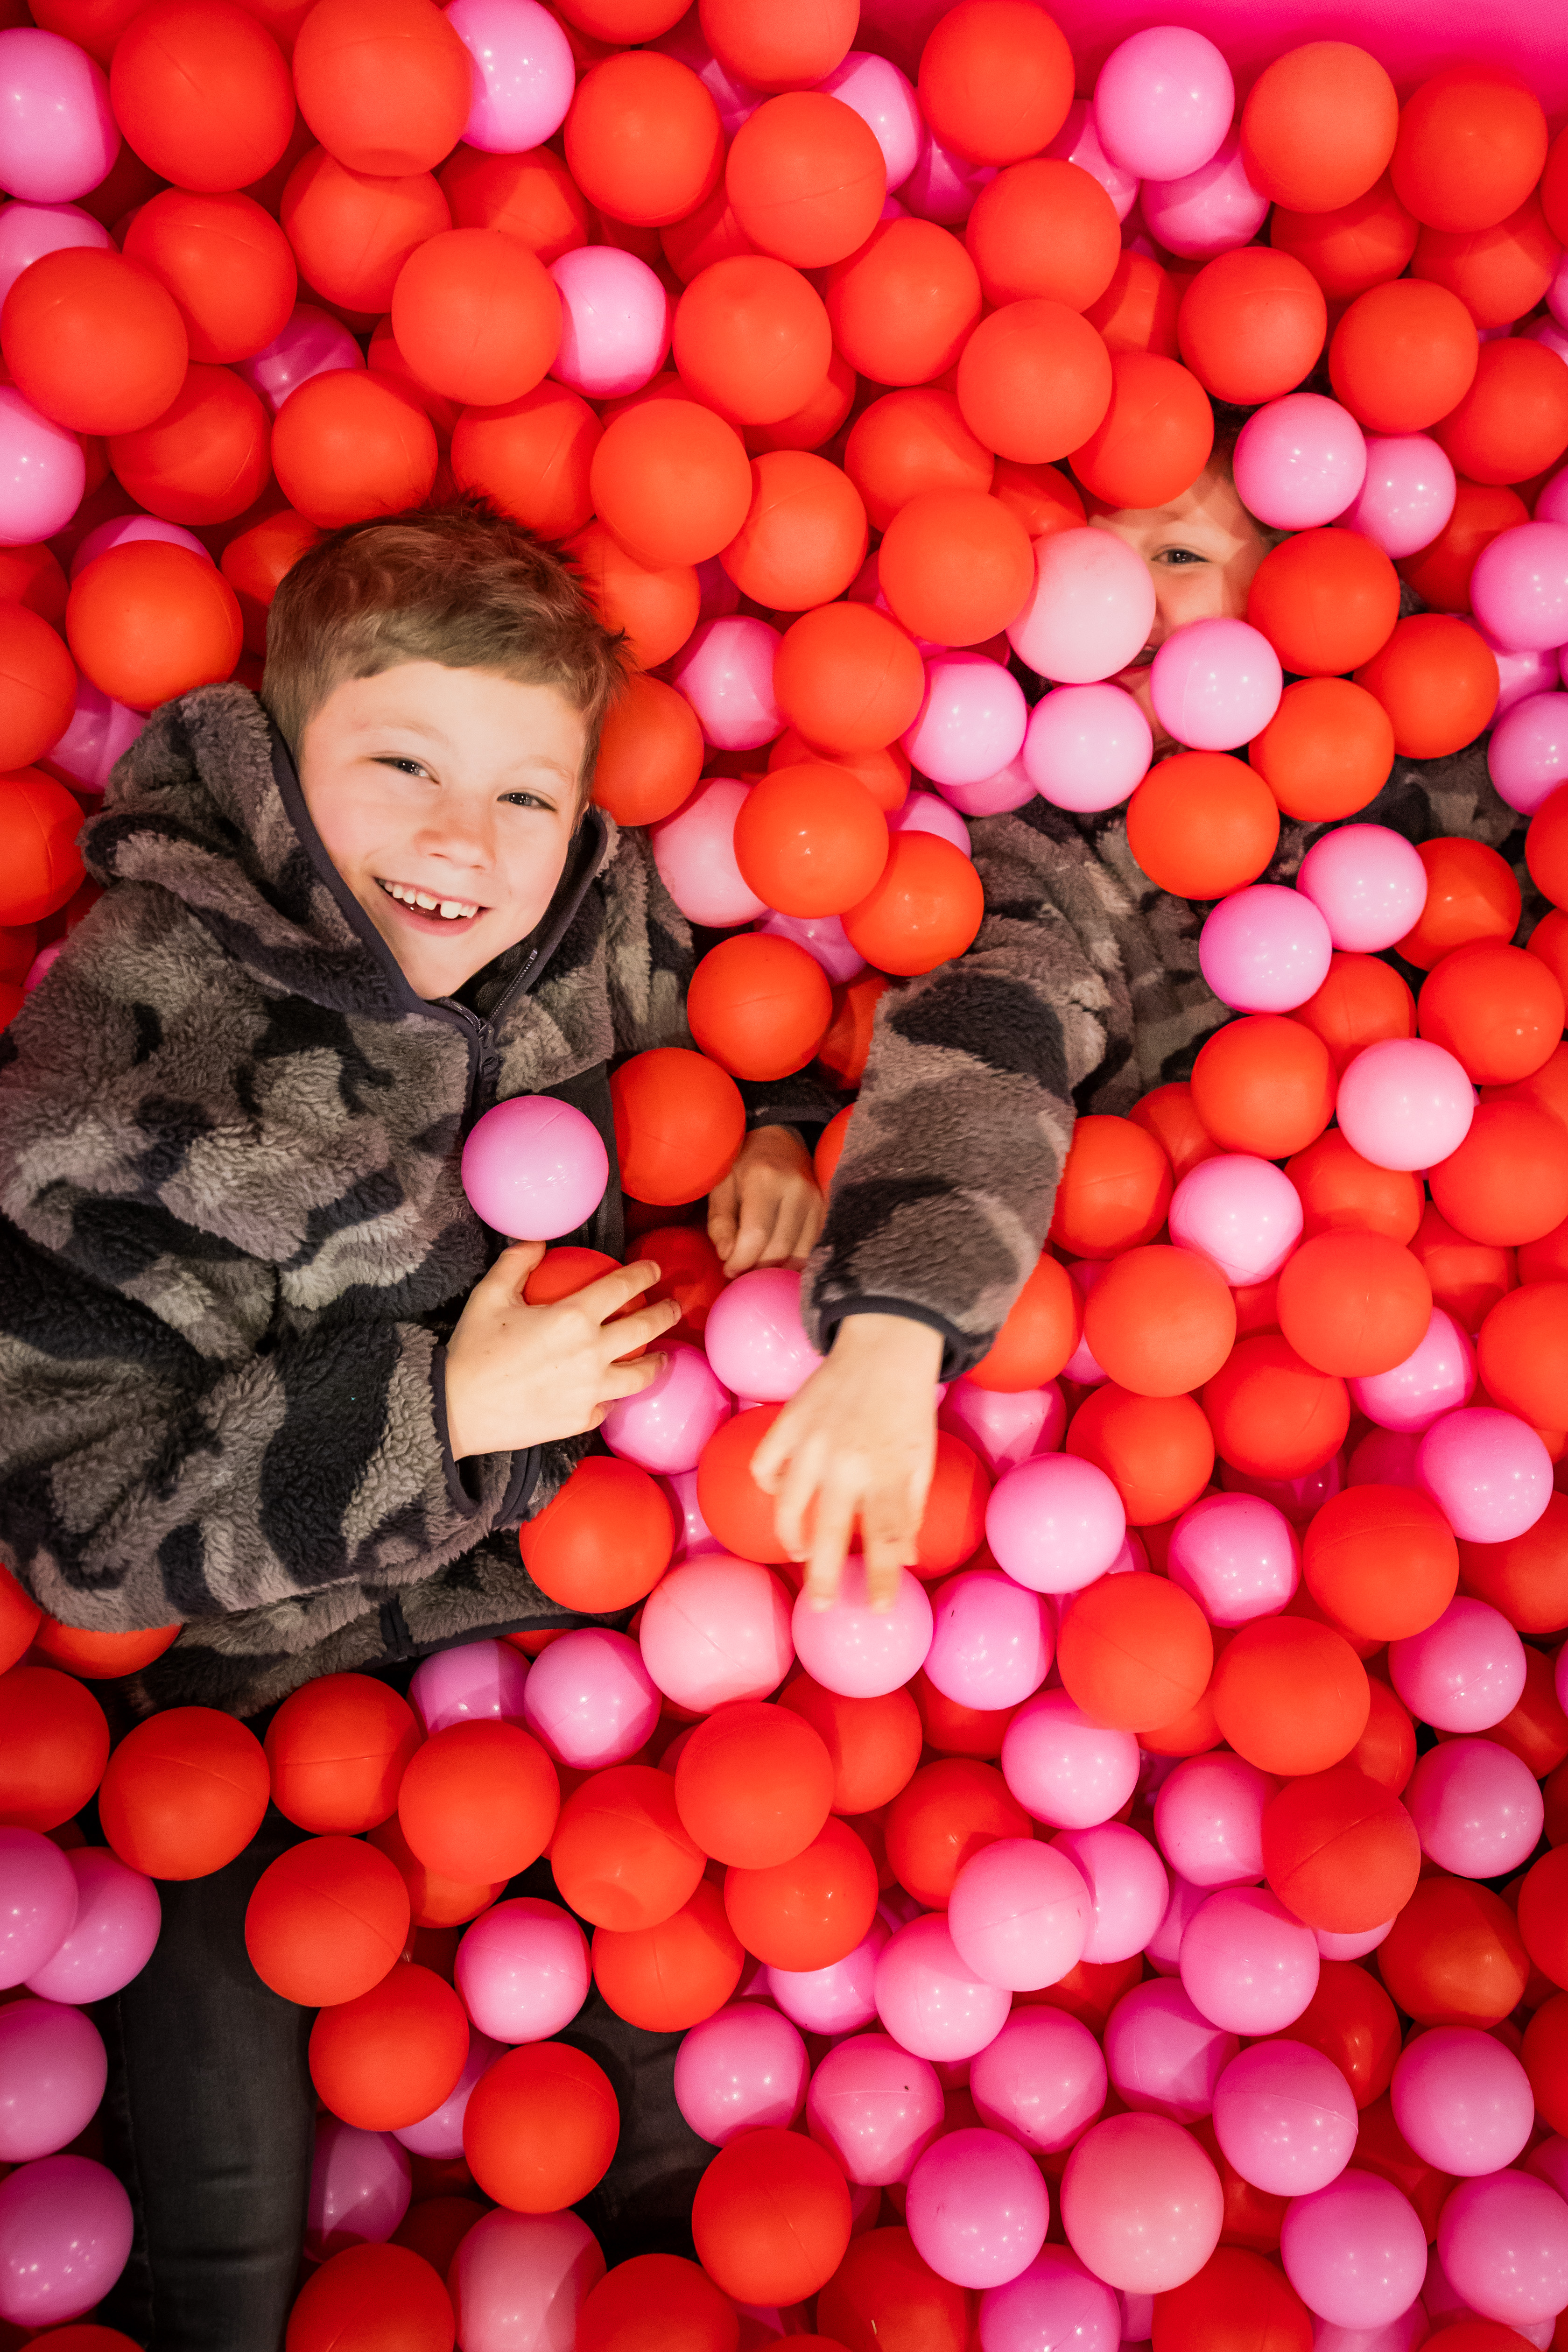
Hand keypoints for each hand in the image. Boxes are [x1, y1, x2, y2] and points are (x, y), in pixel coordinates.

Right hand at [443, 1243, 679, 1458]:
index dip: (644, 1274)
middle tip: (673, 1308)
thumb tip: (538, 1241)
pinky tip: (613, 1392)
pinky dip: (612, 1397)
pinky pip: (608, 1406)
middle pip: (645, 1329)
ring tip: (660, 1357)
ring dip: (656, 1363)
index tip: (654, 1270)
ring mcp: (591, 1390)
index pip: (623, 1287)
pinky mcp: (581, 1419)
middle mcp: (592, 1353)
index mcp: (573, 1317)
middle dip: (665, 1314)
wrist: (456, 1408)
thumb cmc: (472, 1348)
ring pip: (640, 1376)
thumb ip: (517, 1262)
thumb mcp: (489, 1295)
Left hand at [707, 1124, 825, 1277]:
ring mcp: (815, 1200)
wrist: (779, 1137)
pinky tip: (776, 1262)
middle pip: (779, 1249)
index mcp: (764, 1179)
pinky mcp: (824, 1209)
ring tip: (757, 1269)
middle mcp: (796, 1190)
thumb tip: (727, 1256)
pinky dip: (793, 1260)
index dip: (741, 1260)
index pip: (756, 1234)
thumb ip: (720, 1222)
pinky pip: (811, 1247)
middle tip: (741, 1274)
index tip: (728, 1270)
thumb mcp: (721, 1184)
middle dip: (757, 1269)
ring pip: (799, 1253)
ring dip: (776, 1270)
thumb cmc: (743, 1162)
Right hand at [750, 1313, 944, 1611]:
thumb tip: (902, 1558)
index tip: (877, 1607)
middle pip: (829, 1533)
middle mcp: (849, 1462)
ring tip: (801, 1552)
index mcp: (889, 1472)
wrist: (886, 1345)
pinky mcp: (789, 1421)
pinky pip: (765, 1465)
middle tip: (819, 1606)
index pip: (885, 1538)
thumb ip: (911, 1508)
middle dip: (823, 1577)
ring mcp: (813, 1442)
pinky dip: (770, 1484)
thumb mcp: (922, 1458)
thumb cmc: (909, 1407)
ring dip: (792, 1537)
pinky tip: (783, 1494)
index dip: (880, 1578)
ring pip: (787, 1506)